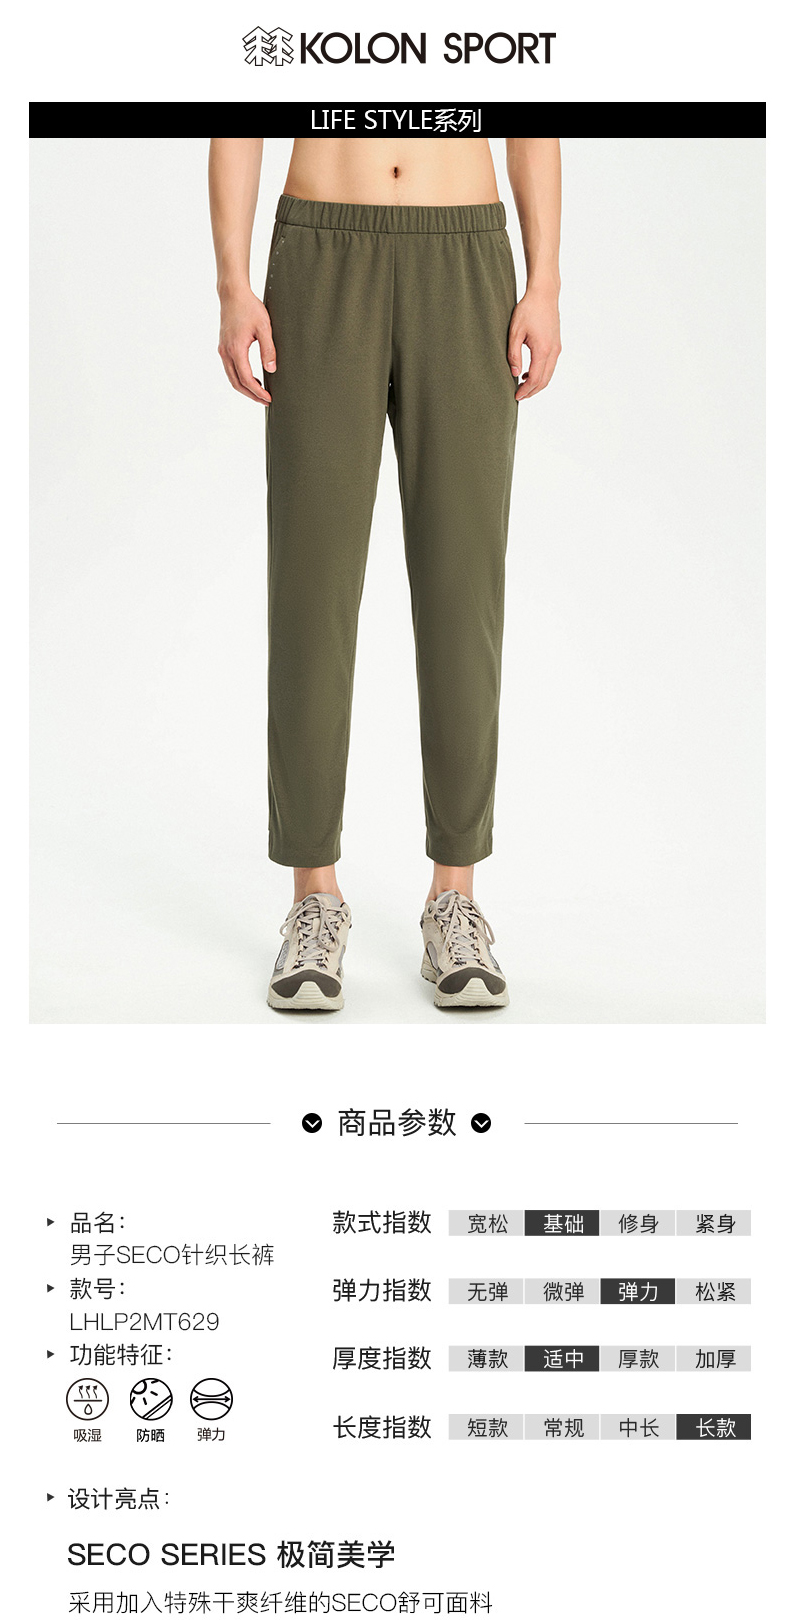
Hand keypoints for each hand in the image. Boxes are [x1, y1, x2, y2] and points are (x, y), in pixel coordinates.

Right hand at [218, 289, 275, 403]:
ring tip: (260, 392)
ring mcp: (223, 350)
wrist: (233, 294)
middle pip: (237, 383)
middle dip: (251, 395)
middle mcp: (226, 352)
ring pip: (232, 377)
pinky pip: (230, 369)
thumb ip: (268, 349)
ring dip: (245, 388)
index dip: (258, 392)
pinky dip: (240, 378)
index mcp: (236, 349)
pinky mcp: (223, 347)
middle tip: (265, 400)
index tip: (268, 398)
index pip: (246, 379)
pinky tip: (252, 378)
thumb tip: (271, 369)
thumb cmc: (249, 307)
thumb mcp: (264, 327)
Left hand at [507, 286, 560, 401]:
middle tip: (519, 396)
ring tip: (523, 386)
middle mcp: (553, 351)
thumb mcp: (515, 332)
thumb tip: (514, 373)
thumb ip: (514, 354)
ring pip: (549, 374)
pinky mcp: (557, 344)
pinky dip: (542, 374)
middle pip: (544, 381)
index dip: (525, 390)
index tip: (516, 396)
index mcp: (543, 350)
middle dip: (532, 391)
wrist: (544, 294)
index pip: (535, 379)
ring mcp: (557, 348)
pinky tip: (529, 373)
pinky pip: (550, 366)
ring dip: (537, 384)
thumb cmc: (528, 310)